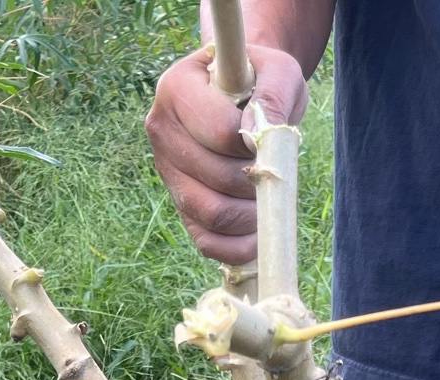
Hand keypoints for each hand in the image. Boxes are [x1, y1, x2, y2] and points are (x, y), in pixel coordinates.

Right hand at [145, 44, 308, 263]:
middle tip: (274, 171)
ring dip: (252, 216)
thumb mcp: (278, 72)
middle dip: (257, 182)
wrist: (246, 99)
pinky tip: (259, 234)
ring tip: (269, 198)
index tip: (267, 136)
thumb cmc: (261, 84)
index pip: (220, 131)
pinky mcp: (181, 207)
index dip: (255, 144)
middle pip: (217, 176)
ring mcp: (168, 174)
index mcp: (177, 88)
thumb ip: (273, 94)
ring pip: (213, 213)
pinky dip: (238, 247)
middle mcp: (162, 131)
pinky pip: (207, 241)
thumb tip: (255, 133)